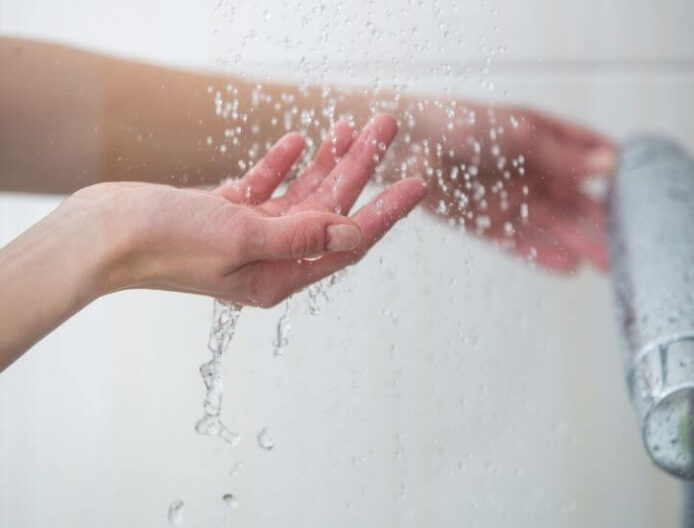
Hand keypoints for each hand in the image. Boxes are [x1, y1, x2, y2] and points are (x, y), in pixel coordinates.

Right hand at [73, 113, 425, 305]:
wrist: (101, 234)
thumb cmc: (165, 243)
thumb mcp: (241, 238)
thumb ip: (300, 235)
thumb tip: (352, 233)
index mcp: (278, 275)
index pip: (347, 243)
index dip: (385, 212)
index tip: (416, 184)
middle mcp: (269, 258)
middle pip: (329, 210)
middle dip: (359, 168)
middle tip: (386, 127)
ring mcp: (246, 236)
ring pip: (301, 194)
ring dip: (327, 161)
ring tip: (352, 125)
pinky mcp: (224, 214)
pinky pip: (264, 187)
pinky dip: (281, 165)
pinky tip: (298, 142)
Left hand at [394, 101, 615, 271]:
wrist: (407, 142)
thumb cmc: (459, 122)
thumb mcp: (518, 132)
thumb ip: (562, 153)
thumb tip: (610, 164)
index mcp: (542, 141)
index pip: (588, 158)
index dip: (616, 175)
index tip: (646, 195)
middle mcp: (529, 172)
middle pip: (574, 201)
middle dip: (603, 223)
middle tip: (634, 246)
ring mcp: (508, 199)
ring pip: (552, 227)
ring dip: (580, 244)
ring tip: (610, 265)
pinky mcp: (485, 222)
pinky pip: (519, 242)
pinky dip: (543, 255)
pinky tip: (569, 268)